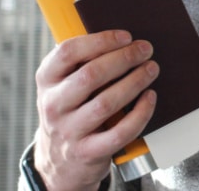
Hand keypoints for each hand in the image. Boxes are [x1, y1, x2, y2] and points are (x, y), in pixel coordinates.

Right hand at [33, 30, 158, 190]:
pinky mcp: (87, 152)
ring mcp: (69, 131)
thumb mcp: (64, 84)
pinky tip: (149, 97)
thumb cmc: (71, 109)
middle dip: (124, 58)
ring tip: (151, 69)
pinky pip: (119, 132)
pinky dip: (140, 113)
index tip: (126, 36)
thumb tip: (123, 38)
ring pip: (106, 103)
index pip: (67, 52)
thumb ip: (82, 62)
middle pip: (90, 75)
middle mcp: (53, 105)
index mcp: (47, 80)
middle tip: (145, 50)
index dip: (100, 41)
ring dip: (135, 82)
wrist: (60, 161)